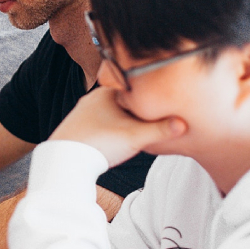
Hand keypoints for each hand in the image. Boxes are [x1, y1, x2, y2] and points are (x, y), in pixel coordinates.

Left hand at [50, 87, 186, 166]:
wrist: (64, 161)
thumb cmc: (100, 143)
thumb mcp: (136, 136)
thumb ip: (161, 130)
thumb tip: (185, 124)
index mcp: (106, 92)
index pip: (134, 86)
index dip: (150, 94)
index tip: (164, 100)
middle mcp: (91, 99)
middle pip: (123, 100)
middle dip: (139, 108)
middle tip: (156, 115)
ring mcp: (82, 113)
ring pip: (111, 112)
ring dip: (124, 119)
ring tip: (140, 129)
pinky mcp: (76, 128)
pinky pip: (100, 124)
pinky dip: (111, 128)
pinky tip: (118, 137)